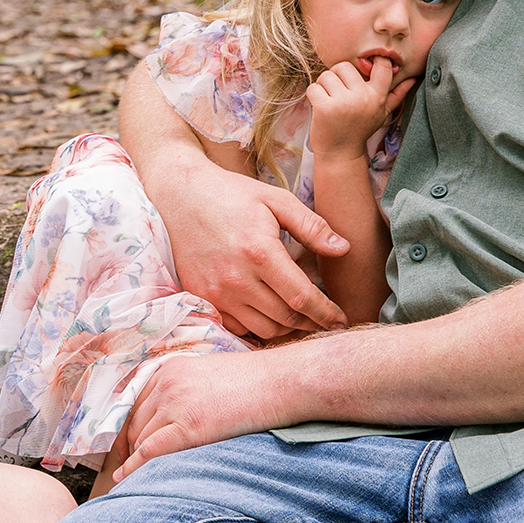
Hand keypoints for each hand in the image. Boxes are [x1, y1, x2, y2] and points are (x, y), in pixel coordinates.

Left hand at [111, 352, 283, 482]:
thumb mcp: (208, 374)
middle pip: (134, 421)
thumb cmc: (253, 381)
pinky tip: (124, 478)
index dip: (127, 425)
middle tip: (125, 463)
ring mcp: (174, 403)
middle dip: (128, 444)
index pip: (134, 401)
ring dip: (134, 458)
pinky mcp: (187, 426)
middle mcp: (166, 383)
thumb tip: (172, 414)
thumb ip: (184, 388)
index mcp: (170, 368)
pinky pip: (149, 450)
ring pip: (140, 438)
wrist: (279, 382)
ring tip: (131, 476)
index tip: (123, 442)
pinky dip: (134, 466)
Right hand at [160, 163, 352, 337]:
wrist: (179, 194)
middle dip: (311, 324)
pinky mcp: (201, 296)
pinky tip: (266, 313)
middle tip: (325, 321)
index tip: (340, 320)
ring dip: (285, 328)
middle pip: (284, 318)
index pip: (302, 298)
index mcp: (260, 252)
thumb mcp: (275, 200)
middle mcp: (237, 278)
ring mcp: (216, 291)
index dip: (326, 314)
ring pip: (262, 328)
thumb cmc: (231, 194)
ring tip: (298, 317)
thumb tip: (344, 248)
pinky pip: (235, 326)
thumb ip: (311, 226)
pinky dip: (255, 326)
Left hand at [303, 58, 411, 157]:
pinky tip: (320, 106)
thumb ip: (396, 95)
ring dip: (324, 86)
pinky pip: (313, 87)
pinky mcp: (324, 108)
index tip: (363, 68)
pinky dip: (313, 95)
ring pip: (326, 75)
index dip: (372, 60)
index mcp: (377, 97)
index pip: (382, 66)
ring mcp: (343, 103)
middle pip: (344, 66)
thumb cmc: (359, 129)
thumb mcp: (381, 113)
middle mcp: (362, 98)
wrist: (340, 154)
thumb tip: (412, 79)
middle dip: (337, 76)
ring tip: (330, 101)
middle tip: (339, 92)